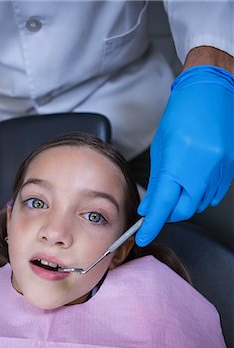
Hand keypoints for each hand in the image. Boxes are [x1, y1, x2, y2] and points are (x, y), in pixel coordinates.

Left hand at [135, 65, 233, 246]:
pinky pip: (214, 193)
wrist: (211, 91)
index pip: (163, 204)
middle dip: (169, 213)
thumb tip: (150, 205)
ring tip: (178, 184)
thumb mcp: (162, 148)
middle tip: (160, 206)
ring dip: (185, 202)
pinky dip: (201, 194)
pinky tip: (194, 181)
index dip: (152, 225)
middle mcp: (202, 169)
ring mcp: (220, 170)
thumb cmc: (183, 113)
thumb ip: (156, 182)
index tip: (143, 236)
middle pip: (184, 210)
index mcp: (179, 162)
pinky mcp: (230, 168)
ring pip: (200, 203)